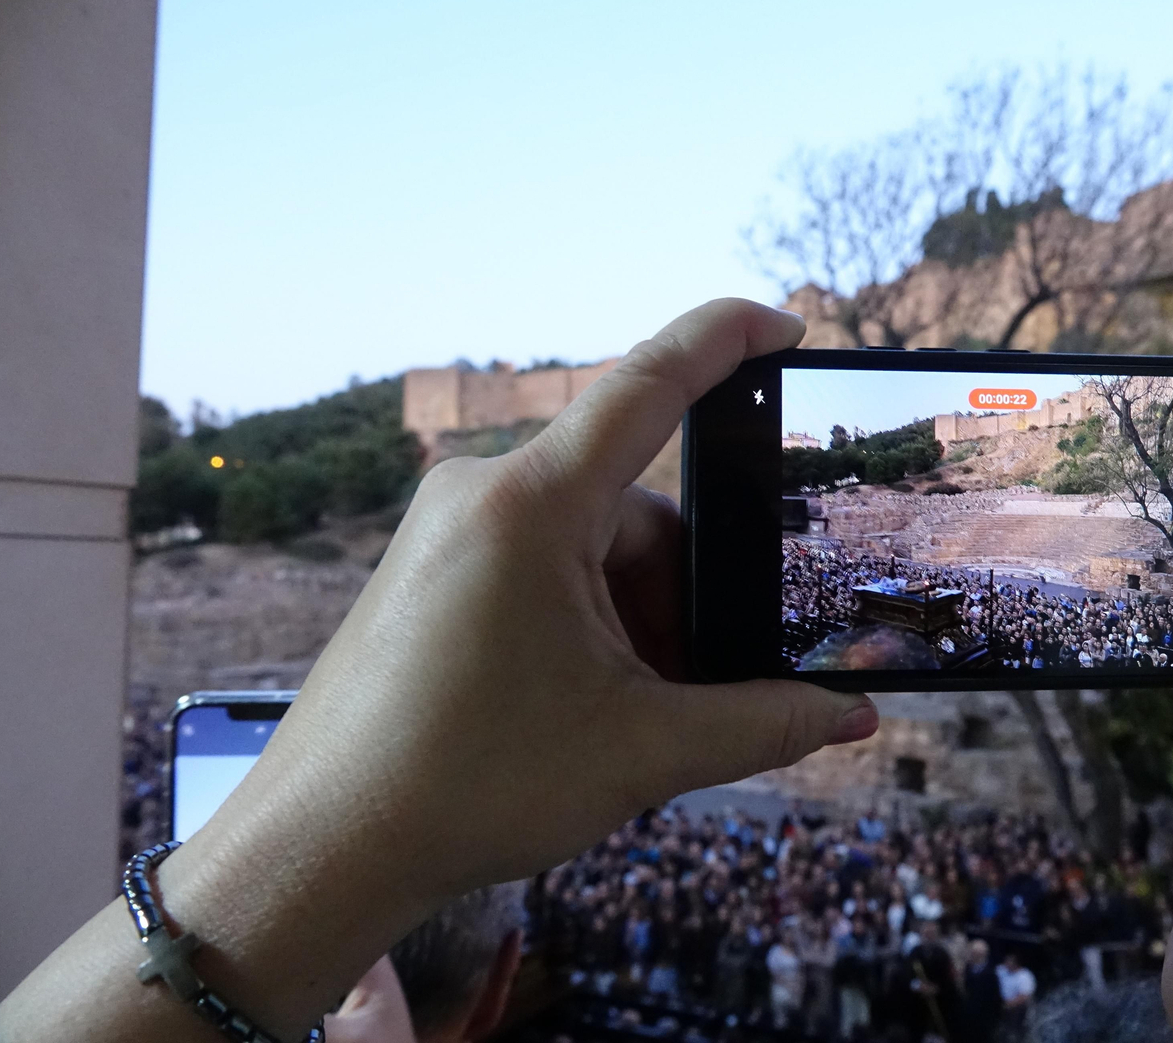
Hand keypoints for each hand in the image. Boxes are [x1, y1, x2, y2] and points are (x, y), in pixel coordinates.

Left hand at [0, 300, 879, 1042]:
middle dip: (689, 596)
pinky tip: (587, 706)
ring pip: (593, 548)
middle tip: (699, 689)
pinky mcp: (431, 571)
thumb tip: (853, 718)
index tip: (786, 324)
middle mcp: (482, 494)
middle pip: (639, 510)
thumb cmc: (465, 786)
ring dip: (639, 620)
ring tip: (631, 720)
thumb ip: (764, 724)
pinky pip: (543, 567)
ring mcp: (448, 532)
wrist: (319, 849)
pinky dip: (589, 622)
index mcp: (533, 506)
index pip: (650, 383)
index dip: (726, 339)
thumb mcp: (642, 750)